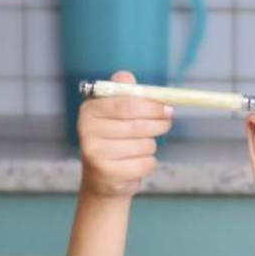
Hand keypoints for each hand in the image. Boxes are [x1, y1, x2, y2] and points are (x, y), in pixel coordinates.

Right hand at [78, 70, 172, 197]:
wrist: (102, 179)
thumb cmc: (114, 140)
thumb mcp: (115, 114)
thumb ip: (123, 94)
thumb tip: (126, 76)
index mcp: (89, 110)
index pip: (126, 104)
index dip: (151, 106)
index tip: (167, 108)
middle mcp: (87, 130)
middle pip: (136, 125)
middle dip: (158, 124)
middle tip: (166, 123)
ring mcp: (95, 153)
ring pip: (143, 145)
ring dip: (151, 146)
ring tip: (142, 147)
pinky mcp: (106, 172)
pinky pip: (144, 164)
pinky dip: (148, 163)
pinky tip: (137, 163)